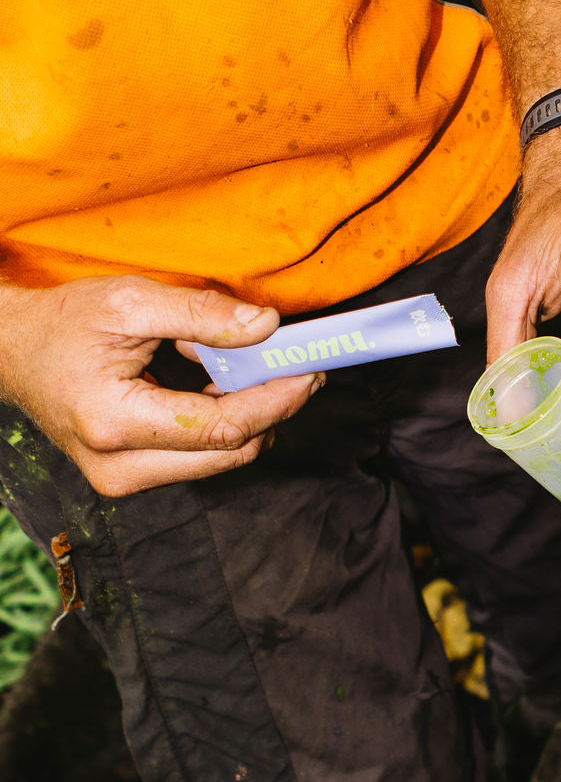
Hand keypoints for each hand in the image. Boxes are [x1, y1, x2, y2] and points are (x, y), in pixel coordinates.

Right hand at [0, 276, 323, 496]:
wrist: (14, 354)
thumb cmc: (65, 324)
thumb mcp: (131, 301)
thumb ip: (201, 314)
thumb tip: (266, 327)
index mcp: (113, 422)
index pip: (220, 427)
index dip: (274, 400)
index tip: (310, 371)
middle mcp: (118, 467)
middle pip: (229, 452)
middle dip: (274, 410)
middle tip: (301, 368)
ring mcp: (123, 480)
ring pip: (221, 460)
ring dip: (251, 416)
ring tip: (255, 367)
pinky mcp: (133, 477)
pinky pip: (201, 457)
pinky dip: (225, 423)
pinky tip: (223, 384)